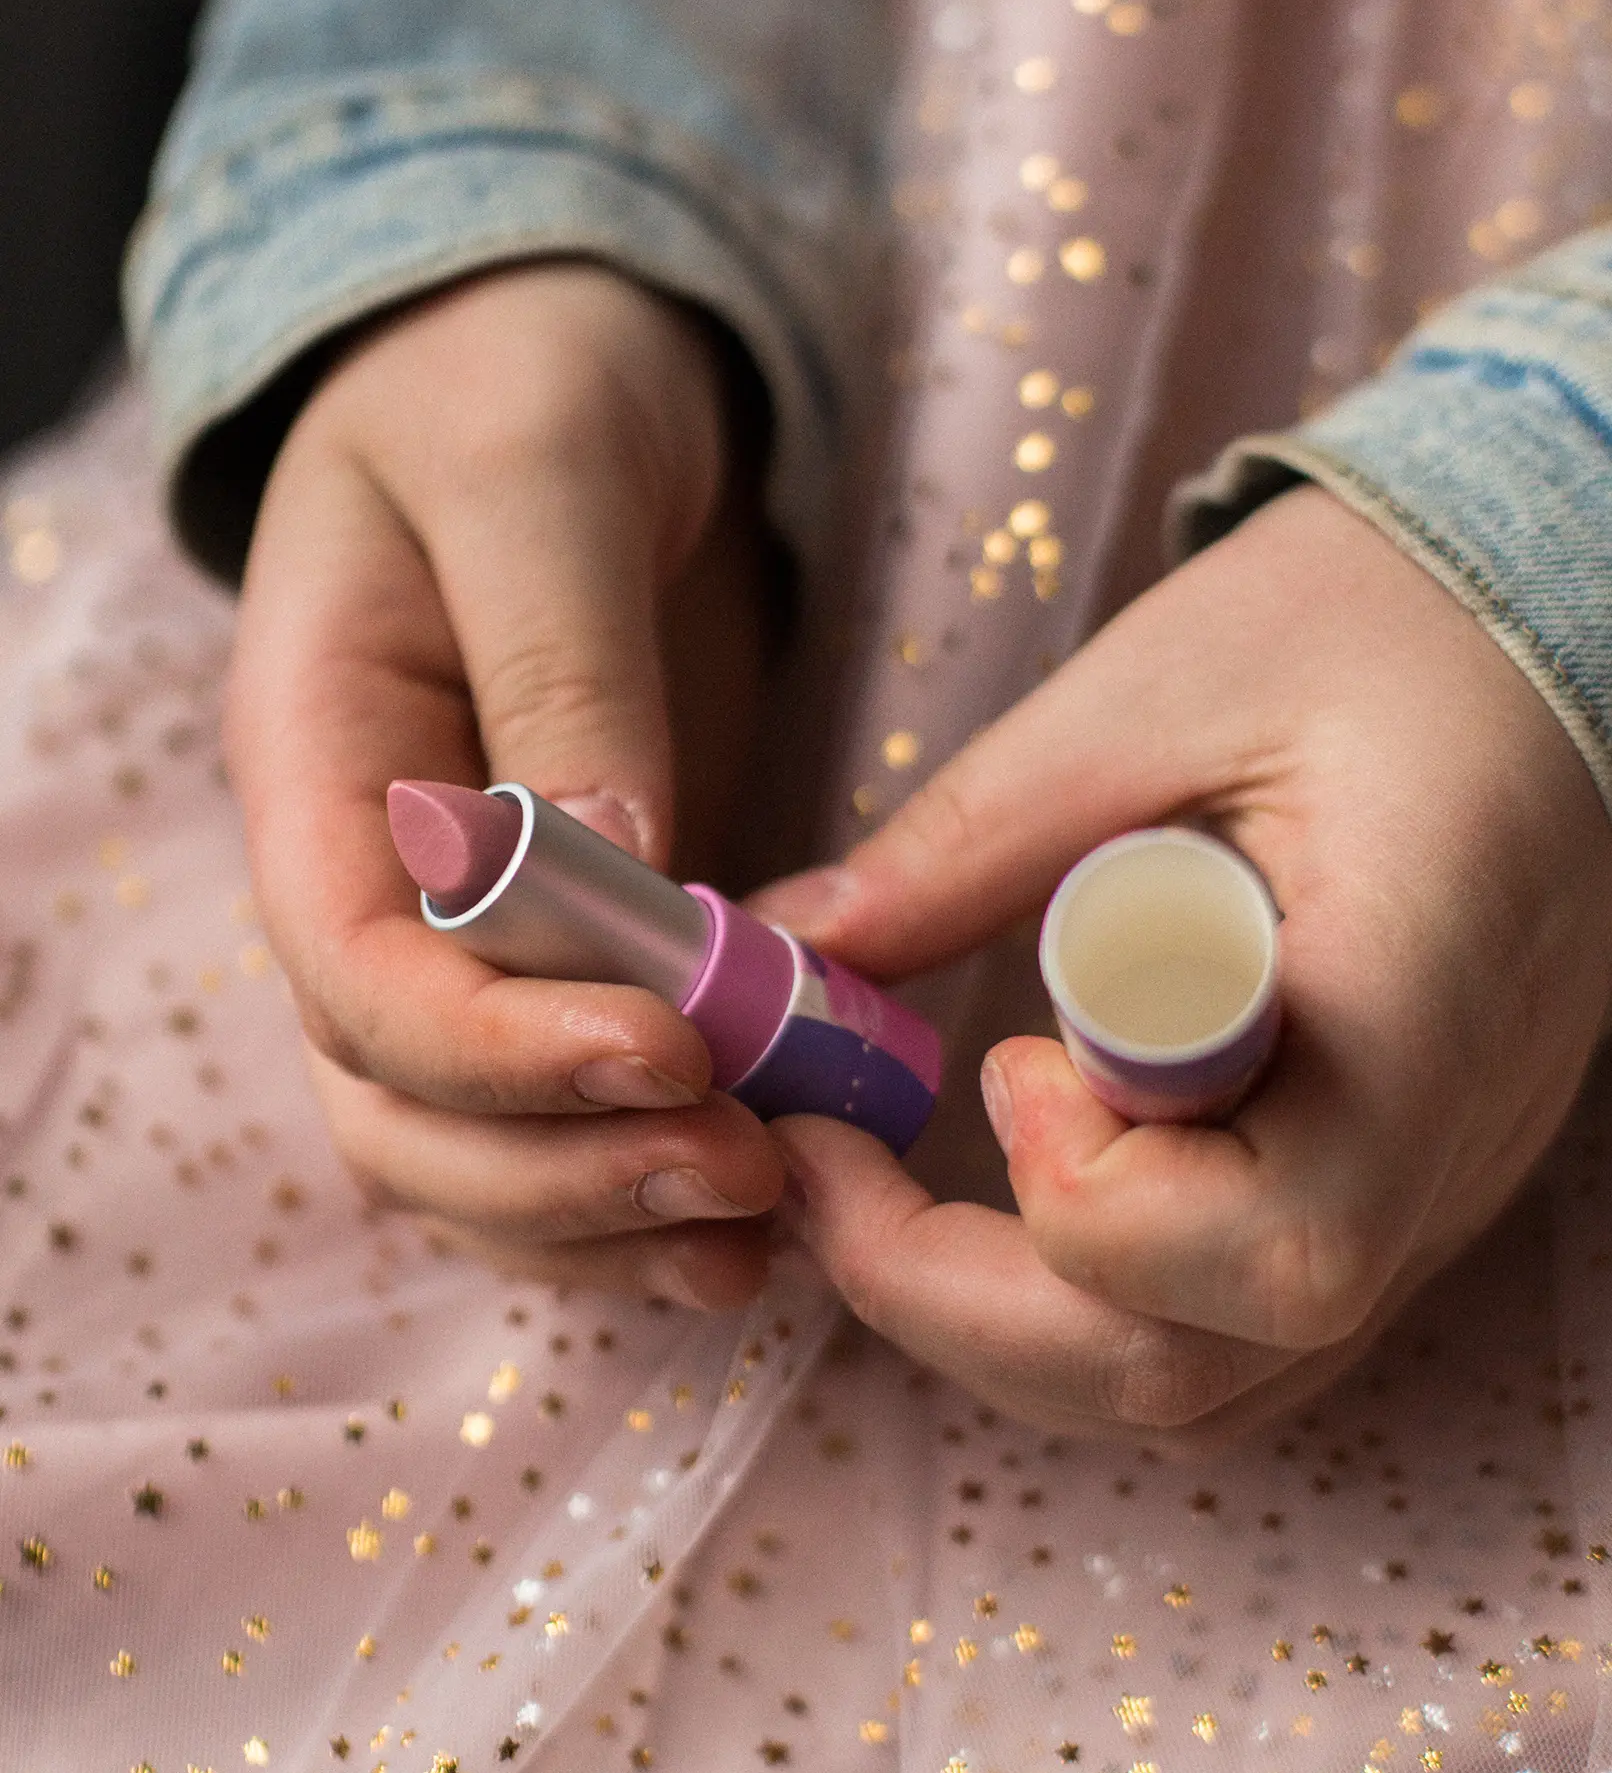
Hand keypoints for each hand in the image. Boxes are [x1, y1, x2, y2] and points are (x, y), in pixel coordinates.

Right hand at [226, 263, 786, 1309]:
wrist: (565, 371)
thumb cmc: (524, 380)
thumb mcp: (537, 479)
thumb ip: (560, 673)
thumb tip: (621, 877)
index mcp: (321, 770)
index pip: (359, 980)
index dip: (497, 1055)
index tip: (668, 1054)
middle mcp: (376, 881)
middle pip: (406, 1110)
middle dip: (564, 1167)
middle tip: (742, 1166)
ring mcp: (475, 929)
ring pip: (484, 1146)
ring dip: (610, 1211)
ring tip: (762, 1220)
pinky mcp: (582, 943)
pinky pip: (581, 1107)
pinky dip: (654, 1177)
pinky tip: (761, 1209)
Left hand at [754, 486, 1611, 1438]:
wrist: (1537, 636)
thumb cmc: (1366, 625)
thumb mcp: (1153, 694)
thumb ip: (972, 836)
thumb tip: (793, 947)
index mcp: (1417, 1010)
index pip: (1269, 1248)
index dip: (1084, 1194)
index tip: (984, 1054)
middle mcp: (1441, 1149)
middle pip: (1198, 1367)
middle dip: (959, 1303)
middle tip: (823, 1173)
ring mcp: (1422, 1191)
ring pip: (1203, 1382)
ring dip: (1003, 1323)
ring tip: (879, 1192)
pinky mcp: (1387, 1186)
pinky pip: (1226, 1329)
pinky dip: (1078, 1299)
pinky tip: (1009, 1180)